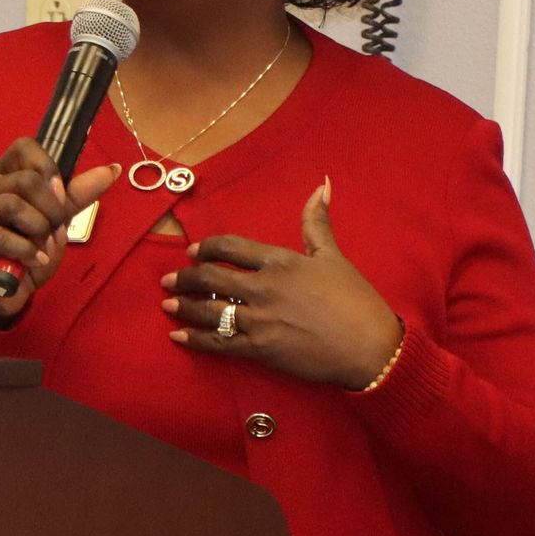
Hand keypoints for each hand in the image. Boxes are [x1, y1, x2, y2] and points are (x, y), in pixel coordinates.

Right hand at [0, 139, 119, 323]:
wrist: (6, 293)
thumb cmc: (26, 252)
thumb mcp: (56, 220)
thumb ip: (77, 194)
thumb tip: (112, 169)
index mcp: (1, 173)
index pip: (24, 147)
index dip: (48, 168)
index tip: (61, 197)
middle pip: (24, 180)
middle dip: (51, 209)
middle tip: (54, 230)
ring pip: (12, 204)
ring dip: (38, 230)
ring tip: (42, 246)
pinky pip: (0, 235)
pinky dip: (25, 250)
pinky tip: (35, 259)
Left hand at [160, 181, 402, 387]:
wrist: (367, 347)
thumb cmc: (355, 300)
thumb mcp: (334, 256)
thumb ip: (317, 222)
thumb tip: (321, 185)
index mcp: (279, 261)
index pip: (230, 248)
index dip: (207, 249)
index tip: (193, 253)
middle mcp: (263, 288)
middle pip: (211, 278)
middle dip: (185, 278)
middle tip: (168, 280)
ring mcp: (258, 320)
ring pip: (209, 311)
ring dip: (184, 307)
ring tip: (167, 304)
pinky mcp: (259, 350)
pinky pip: (217, 343)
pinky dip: (194, 340)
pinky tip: (177, 337)